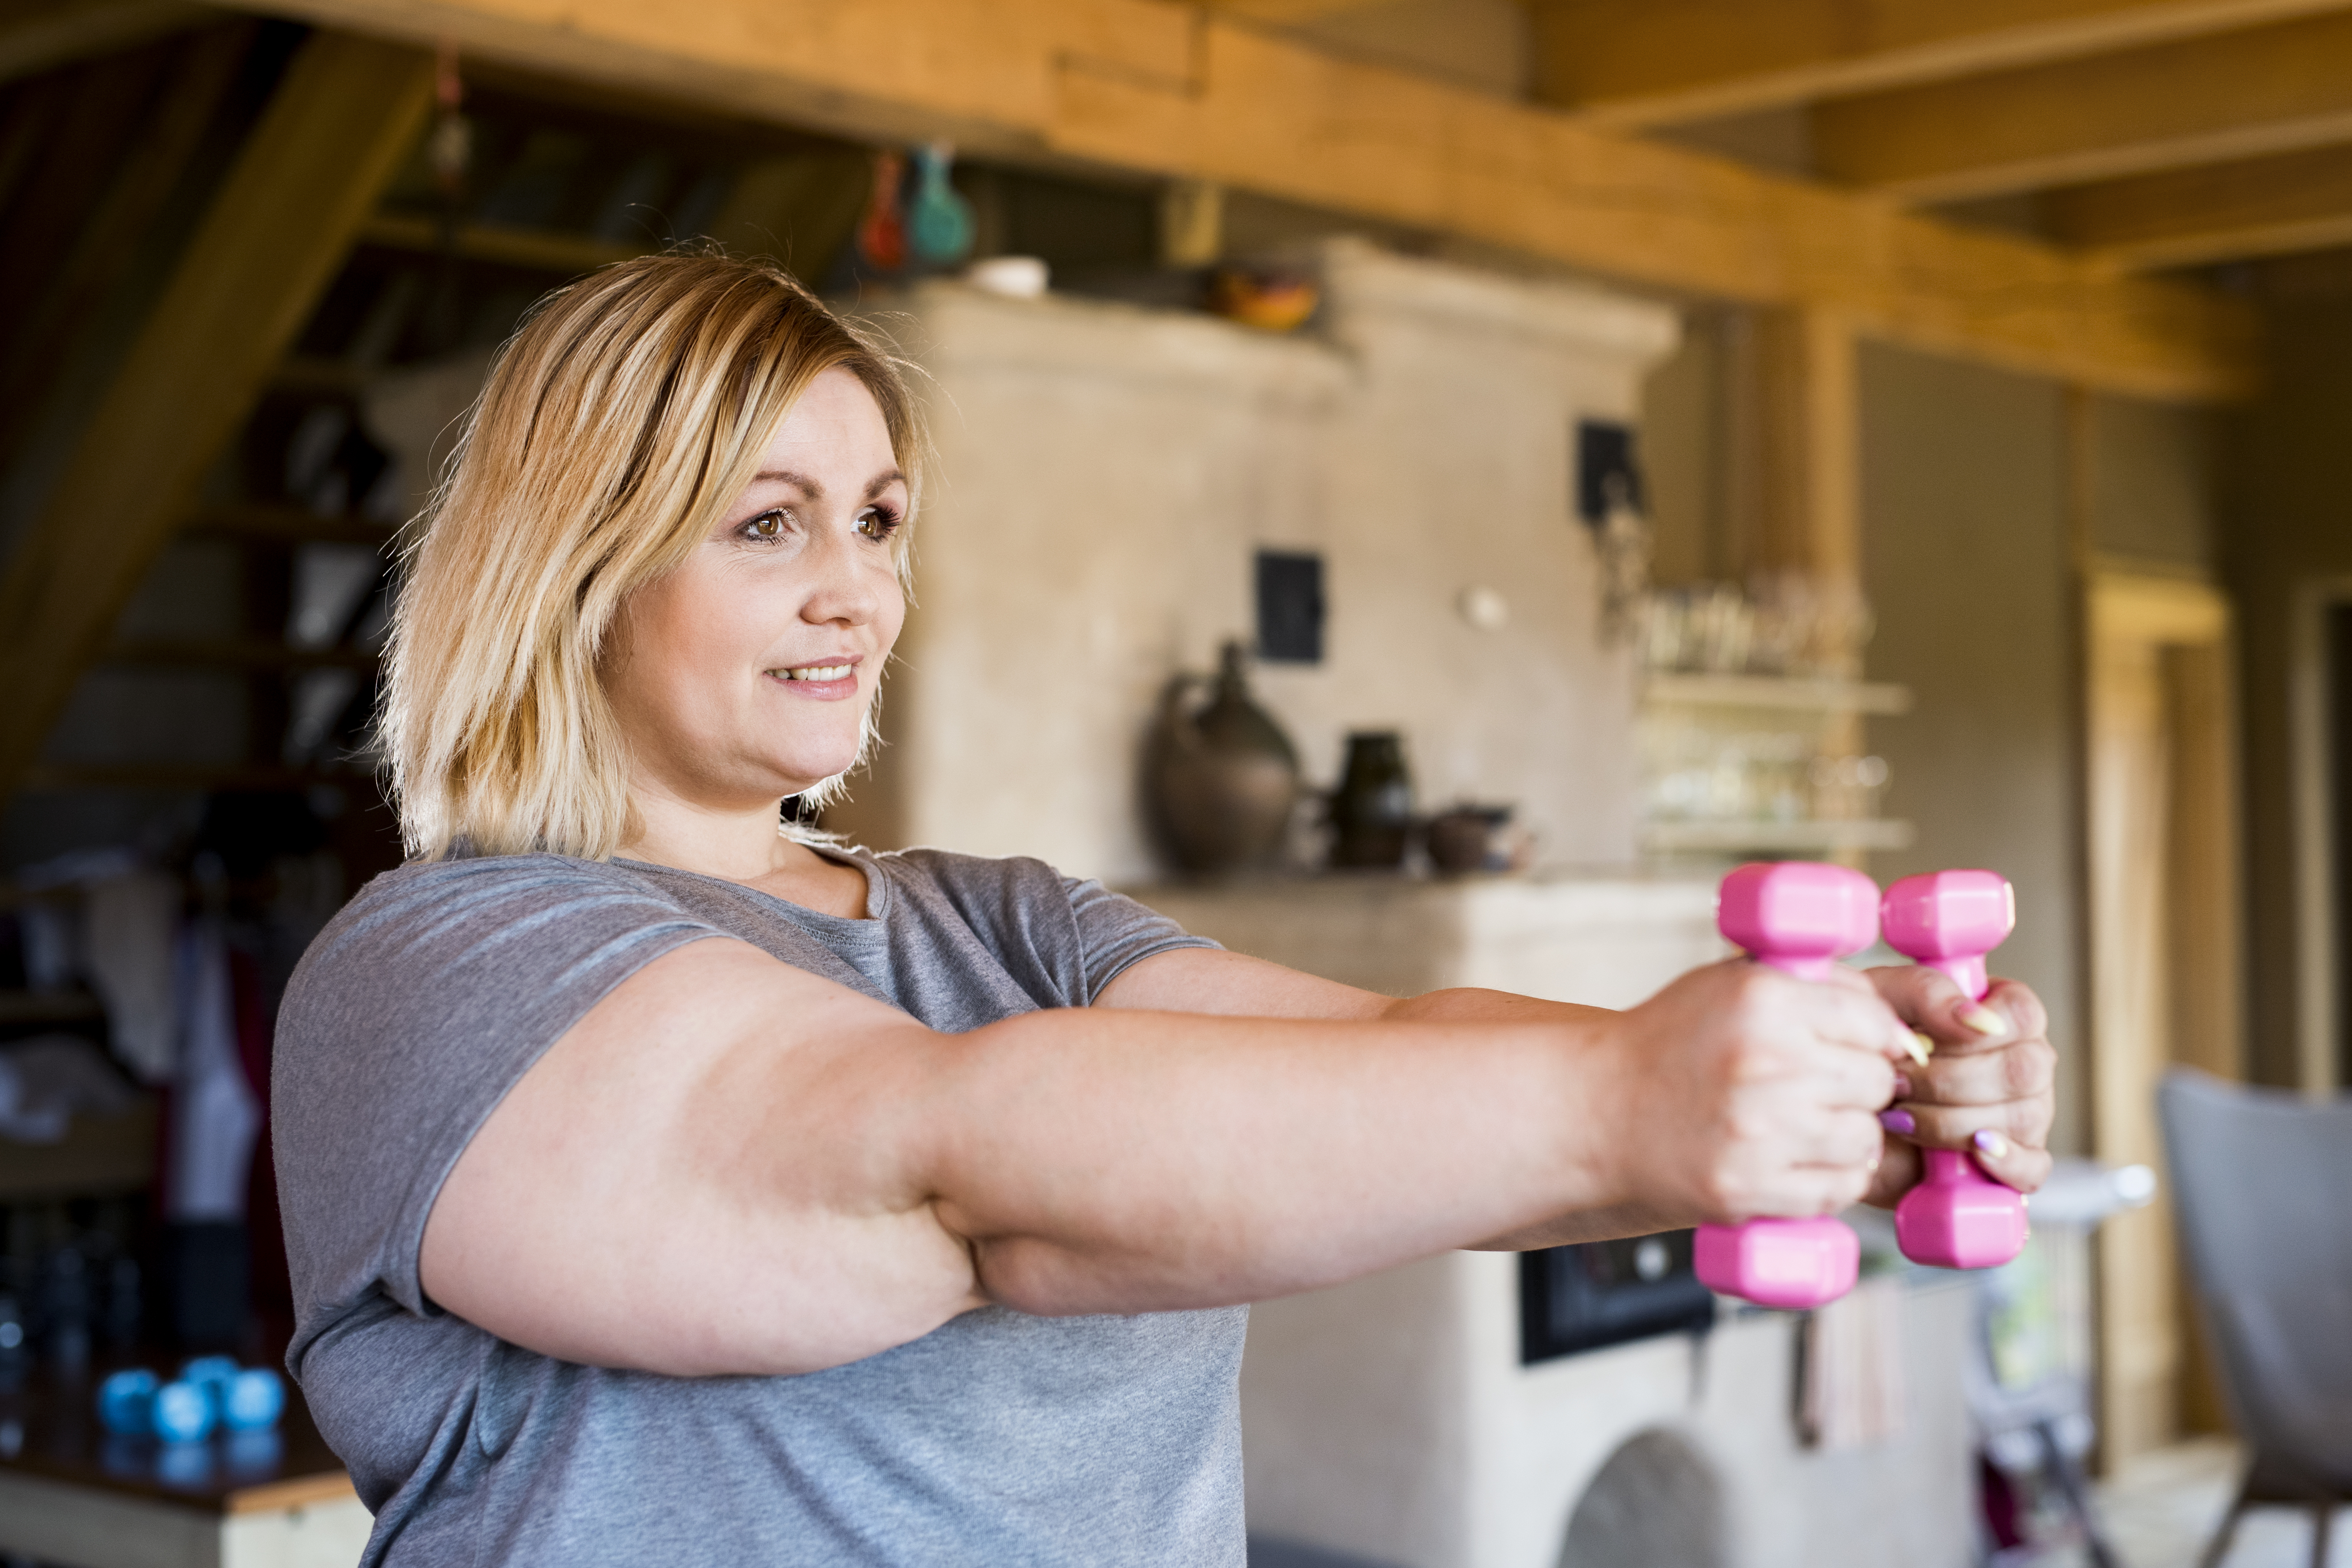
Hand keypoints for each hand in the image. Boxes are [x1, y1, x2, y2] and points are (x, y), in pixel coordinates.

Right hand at [1594, 959, 1916, 1227]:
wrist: (1598, 1110)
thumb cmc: (1671, 1042)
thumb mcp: (1734, 984)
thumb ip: (1818, 988)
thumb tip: (1903, 1033)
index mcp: (1762, 1000)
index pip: (1875, 1023)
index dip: (1871, 1038)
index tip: (1851, 1047)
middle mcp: (1764, 1063)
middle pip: (1878, 1082)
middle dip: (1858, 1085)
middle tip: (1820, 1087)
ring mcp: (1758, 1132)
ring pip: (1865, 1139)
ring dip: (1846, 1134)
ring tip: (1803, 1123)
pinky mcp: (1748, 1189)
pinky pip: (1838, 1189)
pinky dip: (1829, 1176)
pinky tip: (1794, 1156)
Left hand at [1859, 966, 2055, 1205]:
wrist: (1845, 1106)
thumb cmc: (1875, 1043)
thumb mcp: (1885, 1001)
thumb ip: (1927, 992)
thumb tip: (1975, 1019)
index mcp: (2004, 1015)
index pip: (2023, 1014)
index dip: (1976, 1030)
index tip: (1925, 1041)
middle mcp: (2026, 1061)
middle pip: (2023, 1070)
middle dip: (1948, 1080)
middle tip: (1897, 1083)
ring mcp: (2029, 1112)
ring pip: (2022, 1118)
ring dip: (1952, 1120)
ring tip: (1901, 1116)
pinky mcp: (2019, 1160)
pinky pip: (2034, 1167)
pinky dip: (2005, 1163)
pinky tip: (1972, 1152)